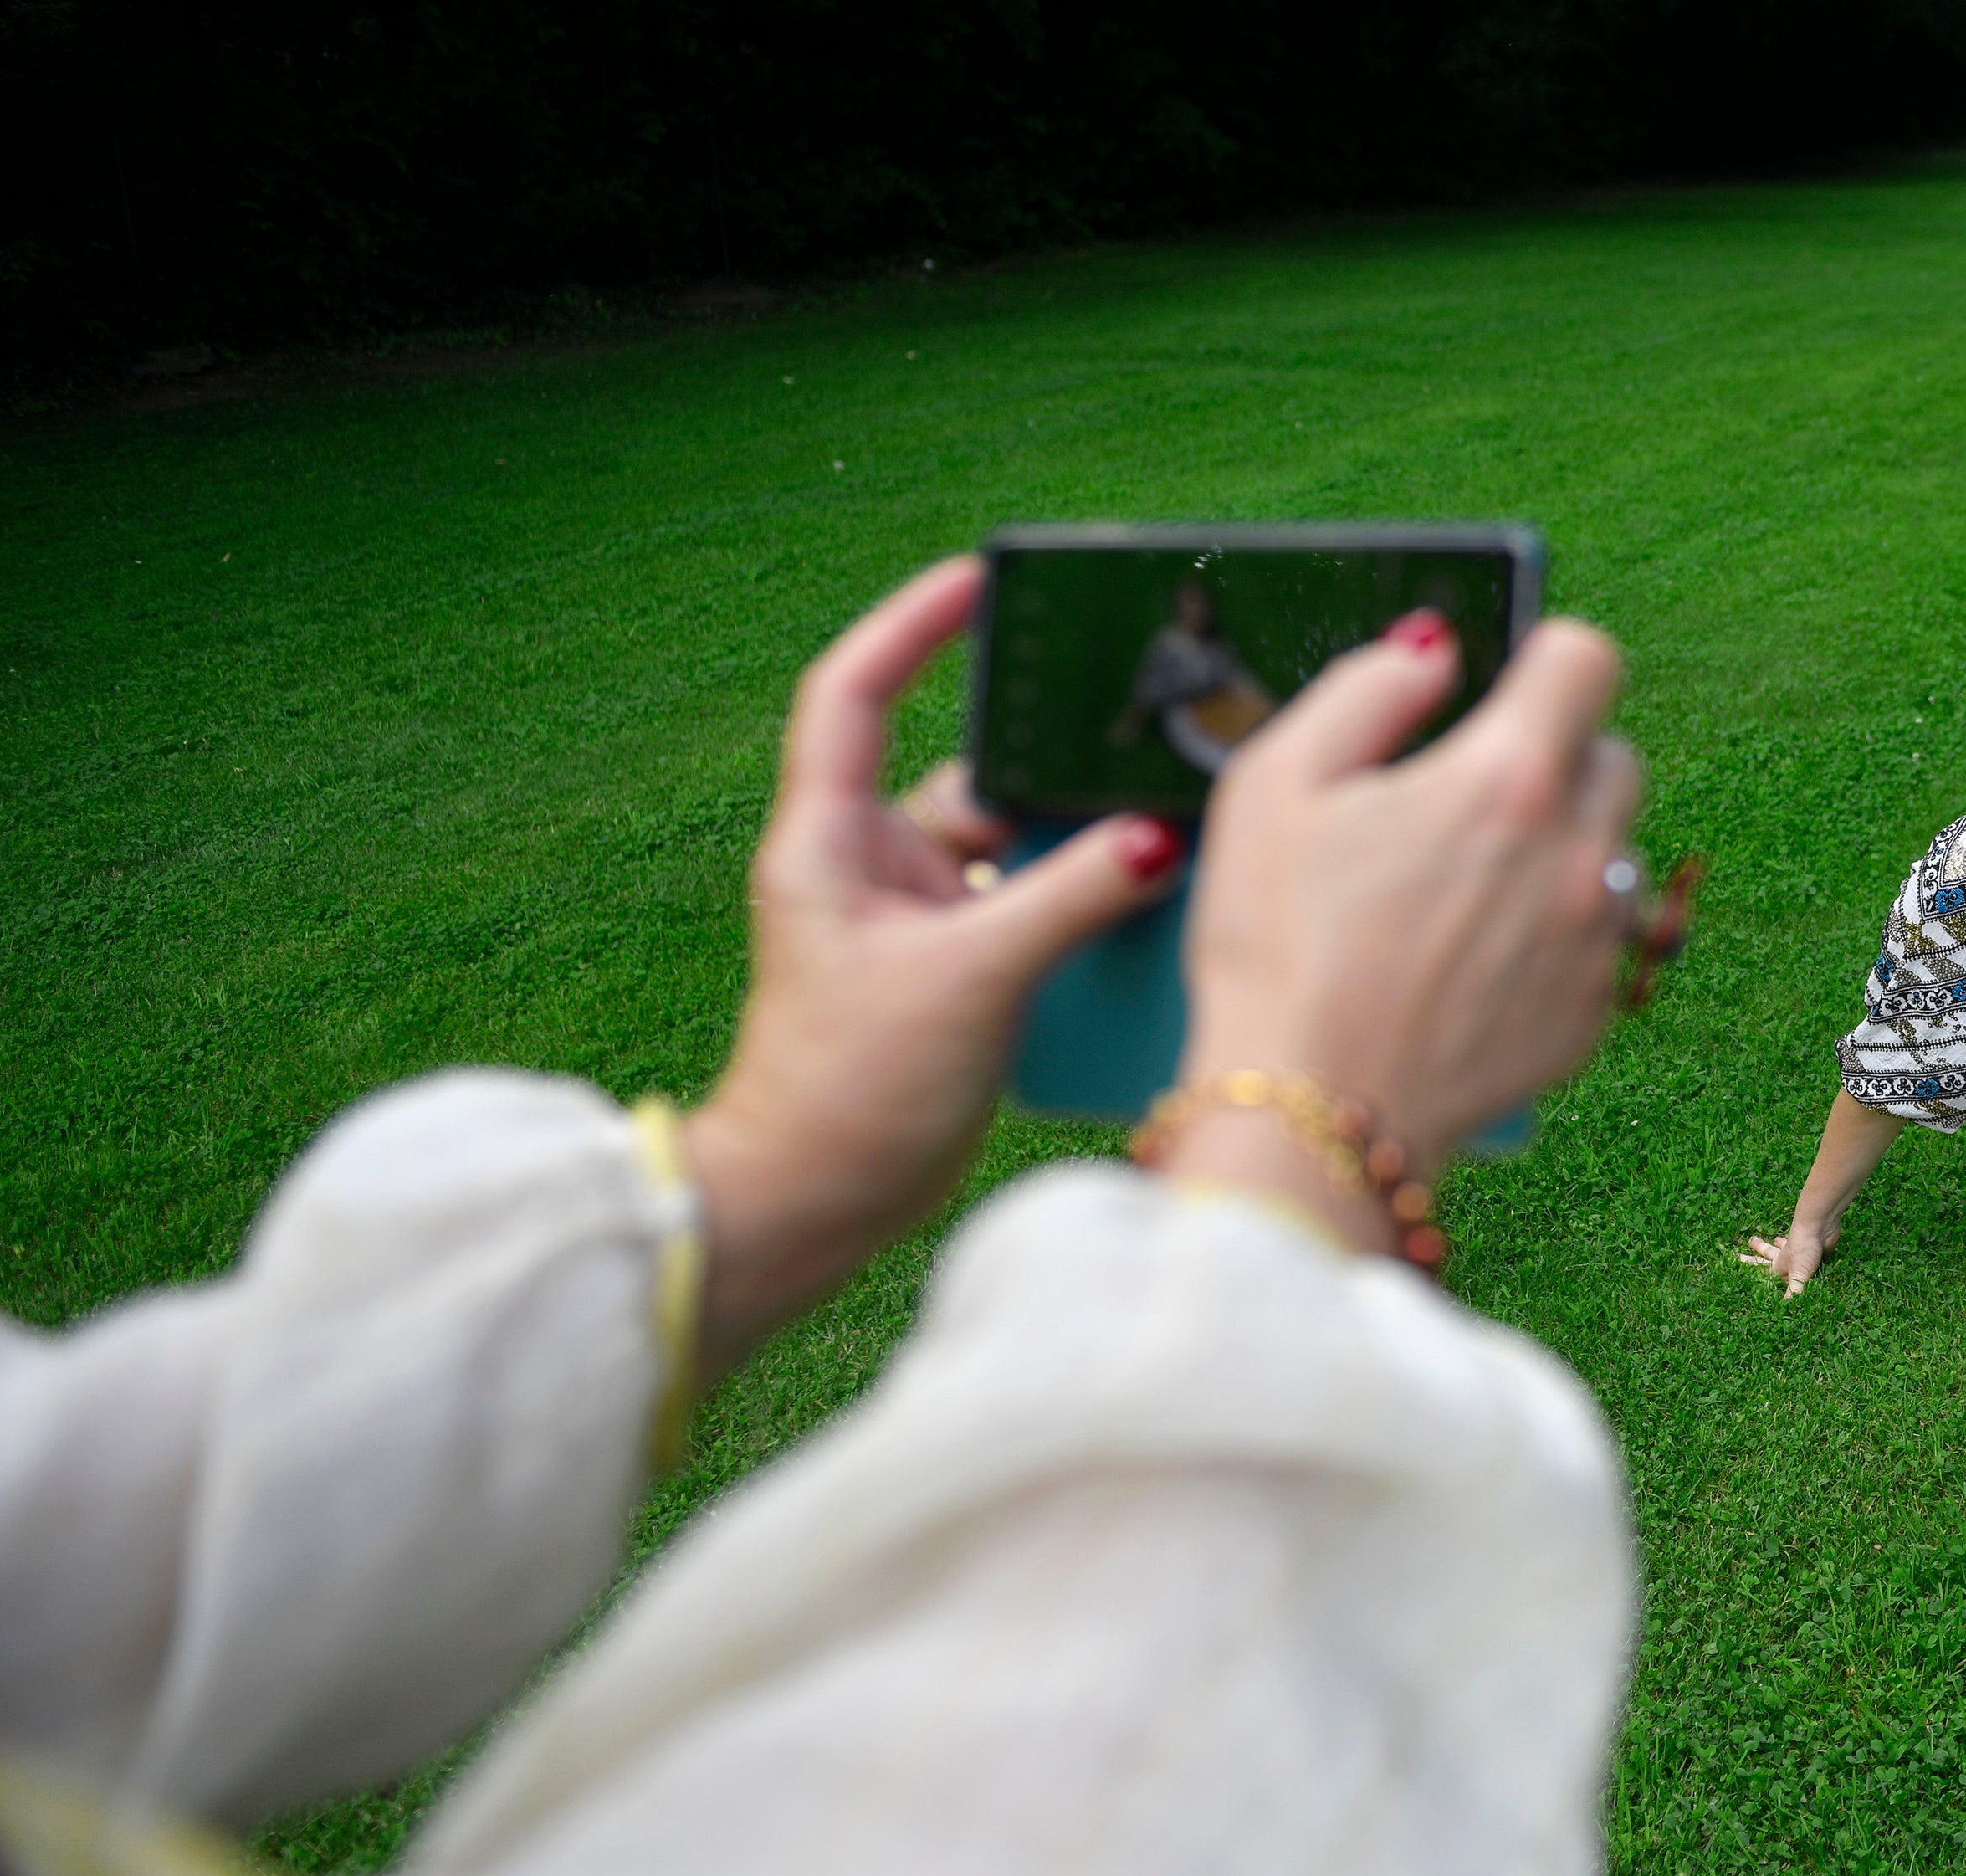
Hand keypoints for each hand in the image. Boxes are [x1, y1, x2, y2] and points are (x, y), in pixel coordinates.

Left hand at [684, 557, 1183, 1378]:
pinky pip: (1022, 910)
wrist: (814, 1204)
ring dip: (1067, 852)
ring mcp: (906, 923)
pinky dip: (1072, 907)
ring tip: (1147, 846)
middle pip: (963, 778)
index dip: (911, 627)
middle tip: (1122, 750)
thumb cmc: (849, 1091)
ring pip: (1006, 850)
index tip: (978, 581)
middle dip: (1040, 771)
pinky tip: (1132, 912)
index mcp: (828, 843)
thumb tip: (1151, 840)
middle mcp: (864, 870)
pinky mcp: (945, 974)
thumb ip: (1067, 901)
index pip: (856, 694)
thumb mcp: (971, 980)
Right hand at [1175, 611, 1637, 1170]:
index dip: (1543, 661)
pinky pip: (1601, 941)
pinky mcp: (1594, 1014)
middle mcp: (1576, 852)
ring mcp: (1597, 940)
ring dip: (1560, 851)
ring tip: (1464, 895)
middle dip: (1552, 760)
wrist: (1312, 1114)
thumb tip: (1432, 650)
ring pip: (1614, 851)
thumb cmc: (1277, 946)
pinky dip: (1556, 937)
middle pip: (1612, 756)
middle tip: (1463, 806)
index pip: (1588, 659)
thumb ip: (1366, 688)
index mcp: (1507, 777)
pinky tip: (1473, 966)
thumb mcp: (1276, 782)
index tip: (1503, 691)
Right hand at [1737, 1216, 1841, 1296]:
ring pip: (1784, 1248)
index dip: (1748, 1265)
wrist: (1820, 1227)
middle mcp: (1785, 1257)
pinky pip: (1803, 1250)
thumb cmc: (1804, 1248)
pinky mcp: (1812, 1250)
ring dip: (1778, 1244)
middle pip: (1768, 1253)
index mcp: (1778, 1264)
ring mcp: (1798, 1252)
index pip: (1759, 1268)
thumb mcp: (1798, 1274)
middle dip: (1758, 1250)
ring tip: (1774, 1239)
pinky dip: (1801, 1247)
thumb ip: (1792, 1293)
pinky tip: (1803, 1244)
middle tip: (1750, 1240)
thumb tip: (1785, 1311)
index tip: (1735, 1259)